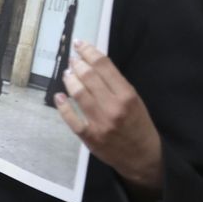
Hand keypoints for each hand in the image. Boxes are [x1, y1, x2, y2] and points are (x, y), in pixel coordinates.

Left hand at [53, 42, 162, 201]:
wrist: (143, 157)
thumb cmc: (139, 125)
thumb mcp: (135, 101)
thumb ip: (116, 84)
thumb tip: (93, 65)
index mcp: (127, 95)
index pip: (103, 66)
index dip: (88, 51)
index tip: (80, 44)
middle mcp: (113, 107)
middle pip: (88, 77)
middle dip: (77, 64)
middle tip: (73, 60)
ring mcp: (99, 123)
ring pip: (77, 93)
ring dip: (69, 79)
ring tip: (68, 73)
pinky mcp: (89, 136)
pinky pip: (70, 118)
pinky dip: (62, 105)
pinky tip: (59, 96)